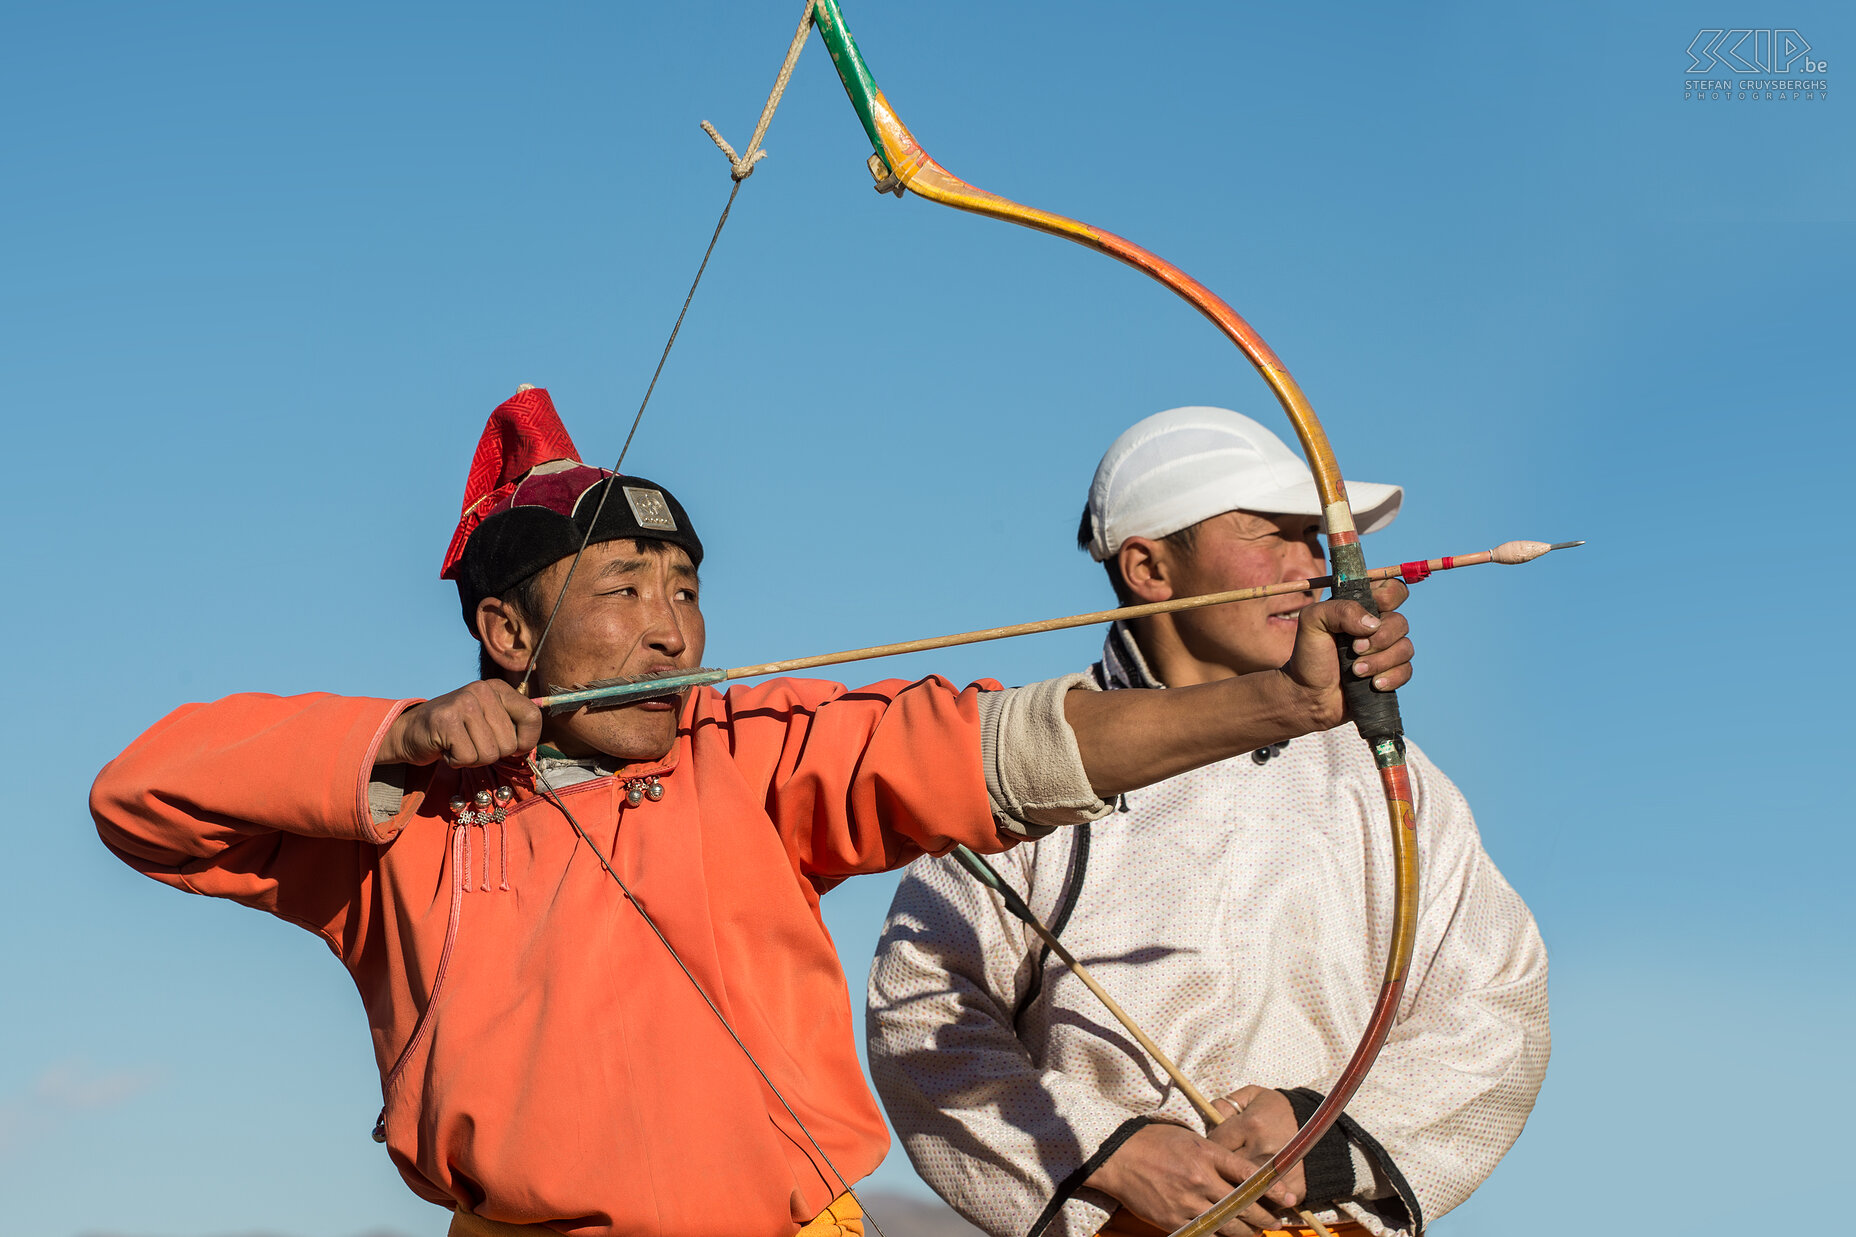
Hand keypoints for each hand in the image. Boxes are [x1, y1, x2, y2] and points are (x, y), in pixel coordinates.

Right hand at [377, 680, 543, 767]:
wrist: (411, 732)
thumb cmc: (456, 731)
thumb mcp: (489, 721)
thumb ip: (512, 727)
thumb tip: (531, 745)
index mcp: (498, 688)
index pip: (533, 716)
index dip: (527, 741)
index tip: (512, 747)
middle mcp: (482, 690)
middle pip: (510, 743)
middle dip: (491, 753)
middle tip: (471, 742)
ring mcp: (463, 703)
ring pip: (490, 753)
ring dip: (473, 758)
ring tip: (458, 744)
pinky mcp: (446, 721)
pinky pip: (468, 758)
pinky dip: (456, 761)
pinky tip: (446, 748)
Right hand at [1084, 1122, 1296, 1235]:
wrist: (1118, 1158)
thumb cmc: (1153, 1142)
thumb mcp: (1189, 1138)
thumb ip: (1214, 1155)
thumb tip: (1239, 1172)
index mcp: (1205, 1154)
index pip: (1247, 1173)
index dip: (1271, 1187)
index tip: (1289, 1197)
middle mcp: (1199, 1179)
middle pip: (1242, 1203)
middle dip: (1263, 1215)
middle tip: (1275, 1220)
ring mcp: (1186, 1202)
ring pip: (1227, 1224)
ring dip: (1246, 1231)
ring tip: (1257, 1233)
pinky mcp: (1173, 1219)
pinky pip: (1204, 1233)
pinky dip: (1219, 1236)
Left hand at [1207, 1088, 1304, 1206]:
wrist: (1321, 1128)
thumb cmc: (1281, 1110)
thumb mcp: (1254, 1095)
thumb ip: (1227, 1103)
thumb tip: (1208, 1120)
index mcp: (1251, 1124)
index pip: (1215, 1143)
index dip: (1210, 1147)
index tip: (1213, 1150)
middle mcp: (1262, 1149)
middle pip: (1226, 1169)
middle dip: (1218, 1171)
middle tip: (1217, 1171)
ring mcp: (1277, 1172)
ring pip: (1242, 1190)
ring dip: (1234, 1191)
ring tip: (1231, 1187)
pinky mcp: (1291, 1190)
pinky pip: (1264, 1203)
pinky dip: (1257, 1202)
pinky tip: (1253, 1197)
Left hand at [1280, 578, 1412, 730]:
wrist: (1308, 694)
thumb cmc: (1308, 655)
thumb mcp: (1312, 621)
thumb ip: (1339, 610)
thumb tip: (1373, 623)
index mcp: (1361, 608)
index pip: (1392, 590)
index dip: (1390, 597)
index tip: (1372, 611)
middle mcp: (1377, 627)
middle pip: (1401, 622)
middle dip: (1381, 638)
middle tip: (1355, 649)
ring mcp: (1385, 651)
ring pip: (1406, 648)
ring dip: (1380, 661)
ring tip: (1356, 671)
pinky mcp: (1390, 674)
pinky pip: (1406, 671)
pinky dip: (1391, 678)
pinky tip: (1372, 685)